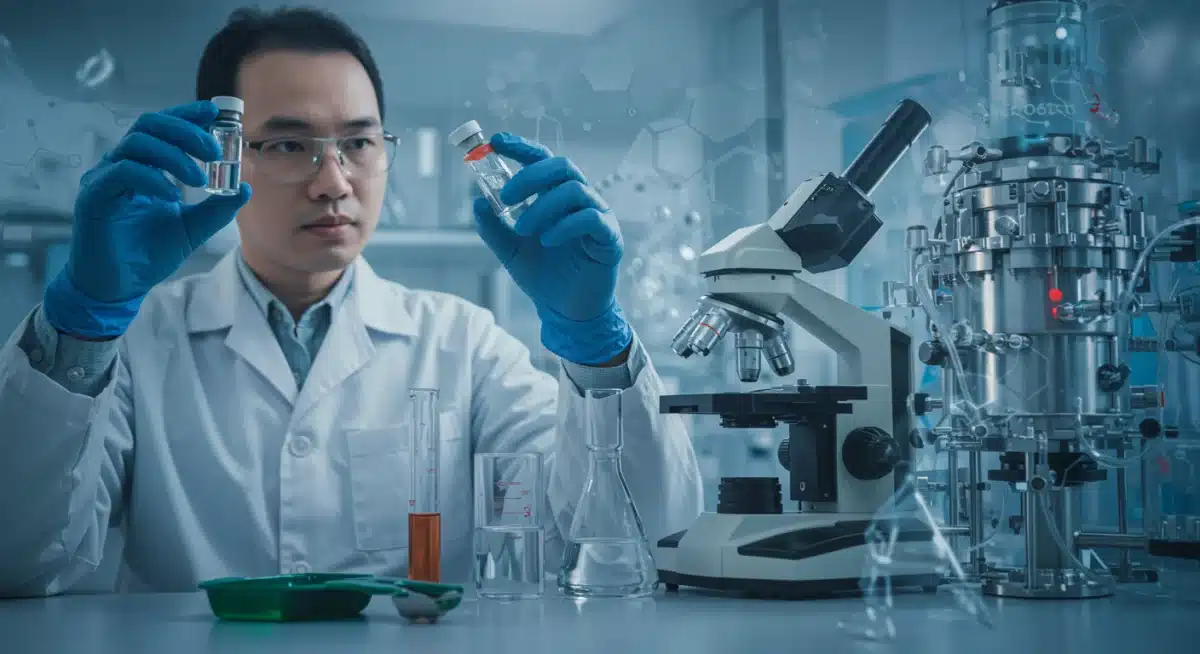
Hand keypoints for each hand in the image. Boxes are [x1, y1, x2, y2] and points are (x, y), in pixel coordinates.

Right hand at [42, 100, 250, 337]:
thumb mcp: (193, 228)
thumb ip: (217, 208)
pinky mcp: (95, 195)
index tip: (214, 113)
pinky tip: (173, 196)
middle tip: (214, 150)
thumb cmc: (149, 253)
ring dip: (173, 155)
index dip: (186, 115)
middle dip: (185, 131)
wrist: (120, 285)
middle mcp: (123, 165)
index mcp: (145, 166)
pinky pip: (122, 172)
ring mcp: (106, 177)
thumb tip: (245, 187)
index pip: (163, 128)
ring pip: (137, 144)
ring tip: (199, 179)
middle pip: (149, 125)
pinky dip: (152, 178)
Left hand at [472, 132, 630, 364]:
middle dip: (530, 176)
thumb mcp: (510, 251)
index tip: (496, 142)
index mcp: (556, 196)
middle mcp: (580, 199)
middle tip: (506, 197)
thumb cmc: (544, 277)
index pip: (542, 160)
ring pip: (574, 190)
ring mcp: (597, 216)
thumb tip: (476, 202)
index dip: (521, 147)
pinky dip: (564, 226)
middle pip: (561, 166)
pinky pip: (590, 218)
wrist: (565, 312)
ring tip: (522, 229)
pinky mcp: (609, 237)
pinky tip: (546, 241)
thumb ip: (494, 227)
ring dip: (542, 207)